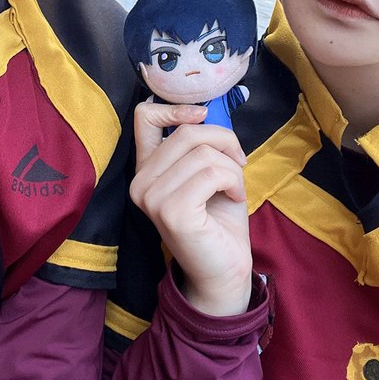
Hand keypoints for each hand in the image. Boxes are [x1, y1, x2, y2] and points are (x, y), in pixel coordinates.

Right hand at [130, 101, 252, 316]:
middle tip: (238, 164)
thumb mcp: (208, 171)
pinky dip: (233, 181)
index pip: (144, 116)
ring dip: (232, 167)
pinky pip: (212, 173)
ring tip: (235, 188)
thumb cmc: (219, 220)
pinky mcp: (171, 211)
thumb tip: (208, 113)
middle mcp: (140, 183)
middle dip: (224, 142)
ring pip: (203, 153)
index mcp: (146, 169)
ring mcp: (152, 198)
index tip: (203, 118)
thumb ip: (199, 144)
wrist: (225, 271)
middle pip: (187, 133)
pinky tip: (234, 199)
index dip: (176, 108)